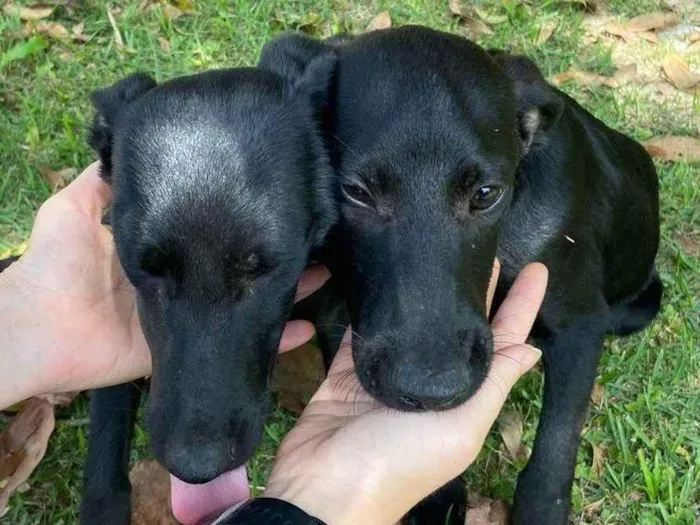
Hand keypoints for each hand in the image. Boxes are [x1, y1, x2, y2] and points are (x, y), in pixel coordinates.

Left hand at [0, 163, 328, 409]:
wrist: (40, 328)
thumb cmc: (58, 263)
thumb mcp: (75, 206)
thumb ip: (103, 182)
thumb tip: (133, 146)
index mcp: (164, 250)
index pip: (213, 233)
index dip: (242, 223)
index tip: (274, 203)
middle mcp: (184, 281)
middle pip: (236, 267)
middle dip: (271, 255)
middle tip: (310, 239)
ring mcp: (191, 316)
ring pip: (245, 302)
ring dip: (283, 292)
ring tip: (321, 274)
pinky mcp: (191, 349)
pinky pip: (236, 343)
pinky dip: (273, 341)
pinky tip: (305, 329)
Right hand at [263, 261, 547, 524]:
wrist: (326, 485)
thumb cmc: (402, 459)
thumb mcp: (461, 426)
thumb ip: (493, 385)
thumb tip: (534, 350)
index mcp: (464, 395)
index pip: (503, 341)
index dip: (521, 306)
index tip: (536, 267)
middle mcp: (432, 379)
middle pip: (462, 324)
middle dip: (479, 288)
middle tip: (485, 244)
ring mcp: (390, 372)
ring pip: (415, 321)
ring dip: (429, 289)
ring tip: (442, 248)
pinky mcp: (351, 367)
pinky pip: (366, 328)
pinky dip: (376, 304)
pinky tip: (388, 274)